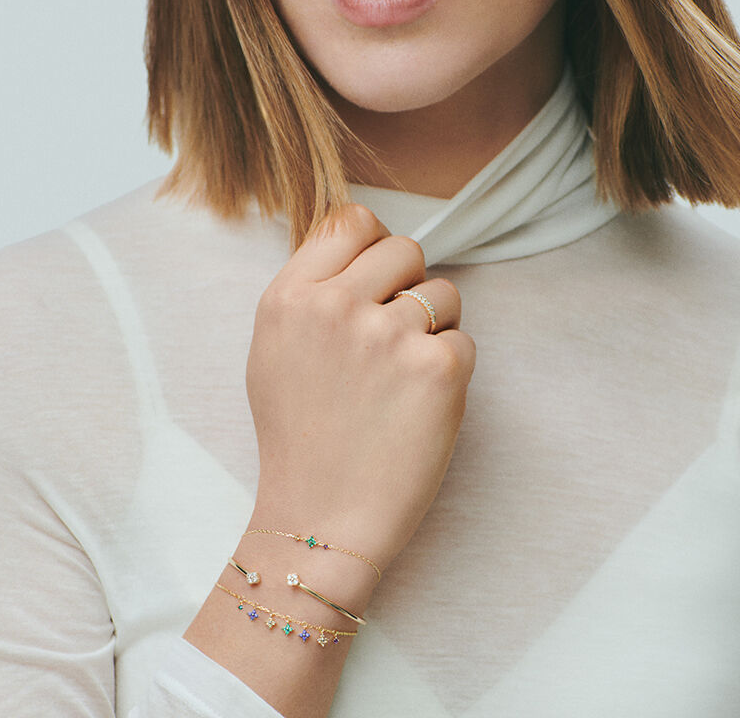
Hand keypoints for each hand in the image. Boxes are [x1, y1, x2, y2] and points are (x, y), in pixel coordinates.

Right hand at [245, 204, 475, 571]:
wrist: (320, 520)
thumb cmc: (300, 438)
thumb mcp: (274, 350)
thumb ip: (310, 291)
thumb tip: (361, 244)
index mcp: (289, 298)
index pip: (350, 220)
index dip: (373, 244)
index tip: (378, 277)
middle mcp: (335, 307)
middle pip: (405, 249)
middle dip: (408, 285)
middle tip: (393, 335)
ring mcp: (388, 336)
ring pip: (443, 292)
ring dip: (434, 329)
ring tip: (403, 379)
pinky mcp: (438, 369)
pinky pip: (465, 340)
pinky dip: (451, 370)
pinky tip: (420, 406)